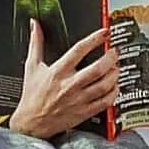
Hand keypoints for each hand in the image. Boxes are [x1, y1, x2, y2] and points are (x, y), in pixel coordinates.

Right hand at [8, 23, 117, 138]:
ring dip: (114, 74)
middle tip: (115, 51)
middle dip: (110, 57)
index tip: (104, 32)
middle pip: (97, 68)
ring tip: (116, 67)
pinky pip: (105, 102)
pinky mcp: (84, 112)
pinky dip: (113, 92)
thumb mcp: (31, 67)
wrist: (32, 123)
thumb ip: (36, 43)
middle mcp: (69, 85)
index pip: (79, 50)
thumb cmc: (32, 96)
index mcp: (58, 72)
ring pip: (104, 85)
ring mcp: (79, 100)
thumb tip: (35, 25)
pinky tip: (114, 86)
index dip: (94, 39)